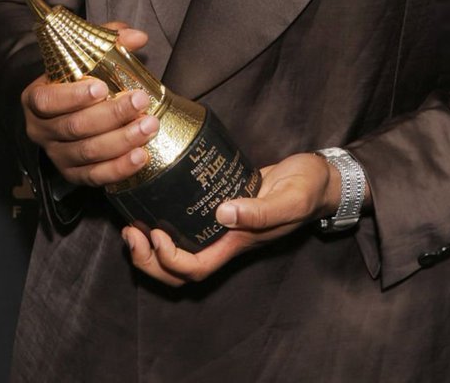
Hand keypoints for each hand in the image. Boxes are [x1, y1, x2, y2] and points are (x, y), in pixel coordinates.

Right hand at [21, 24, 158, 187]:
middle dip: (111, 115)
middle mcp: (41, 129)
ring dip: (122, 140)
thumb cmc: (76, 77)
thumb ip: (109, 39)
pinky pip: (95, 176)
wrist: (66, 107)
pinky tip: (141, 155)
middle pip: (74, 127)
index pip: (47, 100)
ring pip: (87, 153)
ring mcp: (56, 154)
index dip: (73, 96)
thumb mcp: (85, 54)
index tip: (101, 88)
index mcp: (36, 97)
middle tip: (140, 101)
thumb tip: (138, 37)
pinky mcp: (73, 174)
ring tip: (149, 126)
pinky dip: (119, 168)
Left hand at [122, 151, 339, 286]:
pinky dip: (165, 221)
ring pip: (178, 253)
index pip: (195, 269)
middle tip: (130, 233)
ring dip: (151, 246)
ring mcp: (221, 225)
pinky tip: (154, 201)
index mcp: (238, 243)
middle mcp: (225, 239)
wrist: (319, 177)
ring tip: (134, 224)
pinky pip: (186, 226)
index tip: (158, 233)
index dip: (170, 260)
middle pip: (178, 272)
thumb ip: (260, 210)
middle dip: (148, 260)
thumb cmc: (307, 188)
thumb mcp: (289, 197)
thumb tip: (223, 214)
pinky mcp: (220, 205)